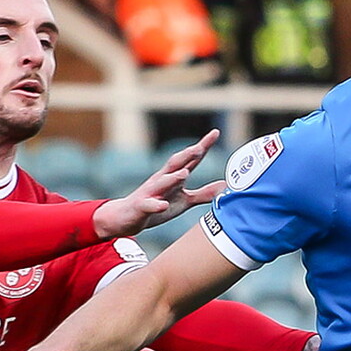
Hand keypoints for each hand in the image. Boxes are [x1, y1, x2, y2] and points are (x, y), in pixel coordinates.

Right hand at [92, 130, 224, 237]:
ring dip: (173, 178)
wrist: (126, 218)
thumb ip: (204, 193)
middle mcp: (161, 180)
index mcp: (173, 177)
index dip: (203, 146)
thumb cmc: (157, 206)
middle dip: (187, 155)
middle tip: (199, 147)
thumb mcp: (184, 201)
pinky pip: (149, 205)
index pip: (191, 160)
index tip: (215, 132)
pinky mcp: (141, 207)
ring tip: (185, 173)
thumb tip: (224, 185)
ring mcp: (150, 192)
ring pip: (162, 183)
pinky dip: (156, 205)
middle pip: (175, 164)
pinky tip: (163, 205)